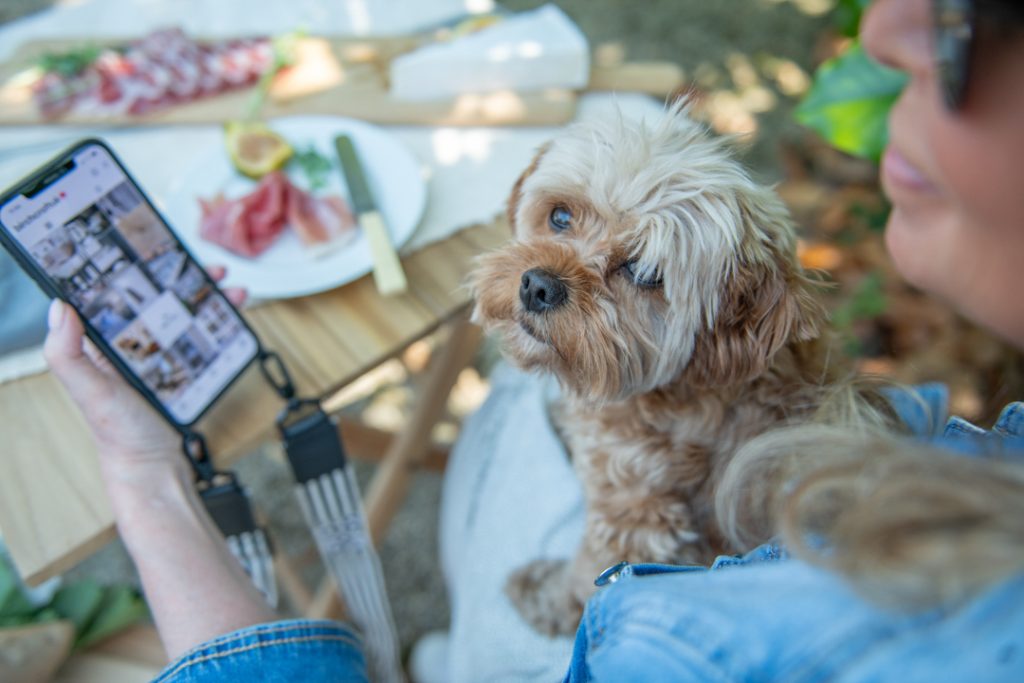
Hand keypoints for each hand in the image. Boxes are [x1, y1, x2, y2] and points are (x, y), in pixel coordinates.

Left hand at [42, 267, 246, 474]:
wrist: (156, 466)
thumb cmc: (118, 433)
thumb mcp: (90, 392)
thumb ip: (68, 354)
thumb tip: (58, 308)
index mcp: (103, 341)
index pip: (115, 292)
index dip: (134, 266)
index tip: (154, 247)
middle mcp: (132, 341)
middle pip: (158, 295)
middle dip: (184, 275)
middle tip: (206, 266)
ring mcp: (160, 352)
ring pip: (185, 311)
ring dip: (210, 295)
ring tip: (231, 286)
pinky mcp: (184, 365)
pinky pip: (203, 334)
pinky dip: (220, 320)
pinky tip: (235, 312)